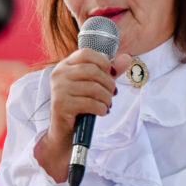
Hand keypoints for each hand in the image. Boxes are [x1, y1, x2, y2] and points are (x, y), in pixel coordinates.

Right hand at [34, 49, 126, 181]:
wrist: (65, 132)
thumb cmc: (80, 106)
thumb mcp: (95, 85)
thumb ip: (109, 72)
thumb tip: (127, 58)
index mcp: (65, 65)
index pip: (86, 53)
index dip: (103, 62)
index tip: (111, 74)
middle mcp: (59, 74)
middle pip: (92, 70)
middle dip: (108, 83)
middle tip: (112, 94)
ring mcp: (58, 89)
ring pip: (93, 87)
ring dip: (106, 98)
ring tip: (107, 104)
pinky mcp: (61, 105)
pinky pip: (90, 103)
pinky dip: (101, 108)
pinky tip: (101, 111)